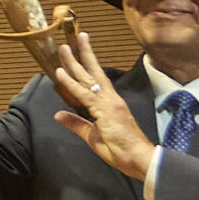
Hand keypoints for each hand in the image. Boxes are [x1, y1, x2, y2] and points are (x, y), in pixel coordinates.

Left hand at [49, 30, 155, 191]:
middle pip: (92, 72)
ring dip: (73, 63)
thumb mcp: (92, 136)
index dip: (84, 66)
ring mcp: (109, 103)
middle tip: (72, 39)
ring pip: (88, 78)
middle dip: (81, 55)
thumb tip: (59, 114)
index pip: (94, 80)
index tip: (76, 52)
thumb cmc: (121, 150)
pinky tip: (61, 73)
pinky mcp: (106, 111)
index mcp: (109, 103)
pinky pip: (84, 95)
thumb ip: (76, 123)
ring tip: (63, 48)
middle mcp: (110, 99)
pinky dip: (71, 83)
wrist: (139, 159)